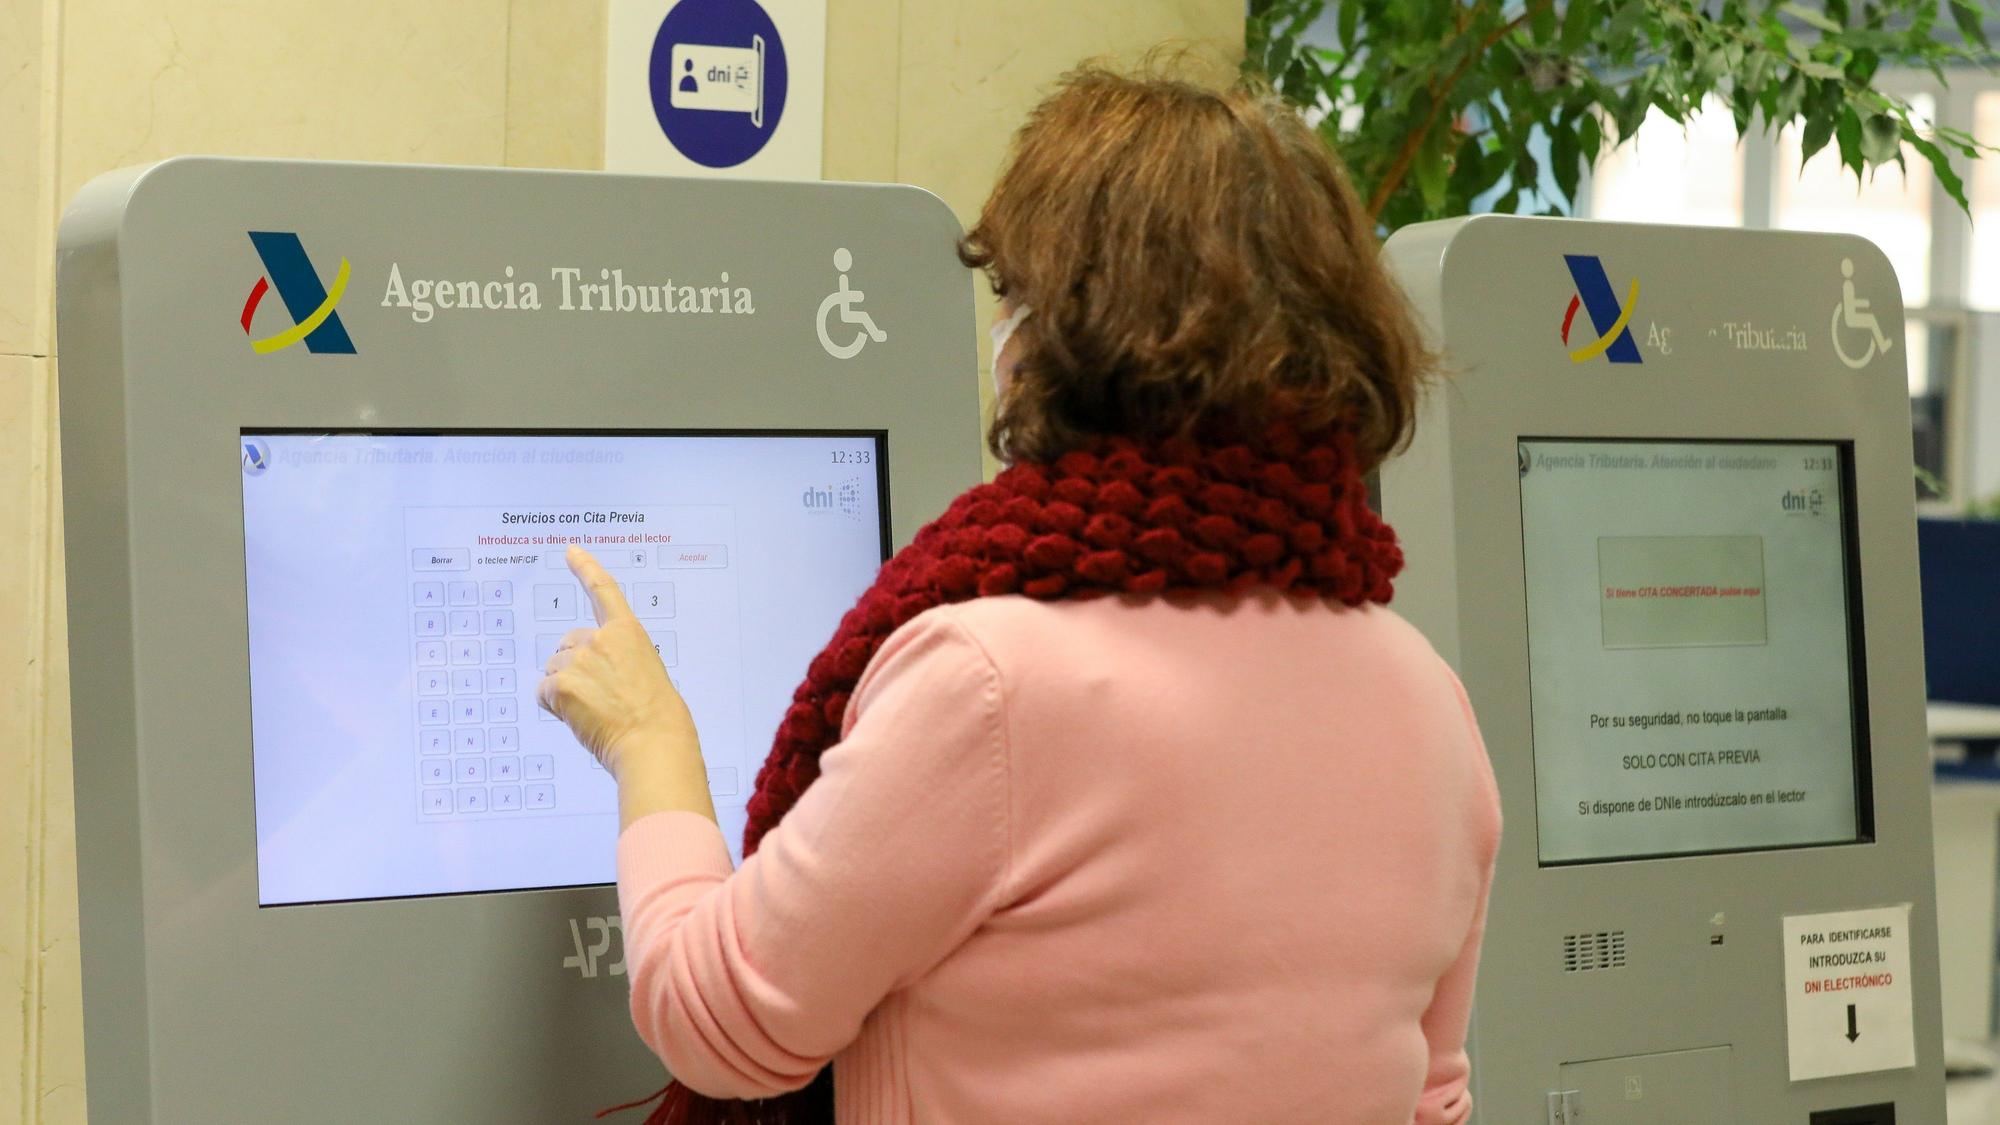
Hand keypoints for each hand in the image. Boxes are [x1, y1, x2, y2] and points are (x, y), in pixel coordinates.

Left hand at [538, 545, 698, 778]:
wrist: (653, 742)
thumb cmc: (659, 718)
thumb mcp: (647, 675)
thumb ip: (619, 662)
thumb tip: (592, 678)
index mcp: (629, 633)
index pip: (603, 592)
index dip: (586, 569)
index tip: (570, 551)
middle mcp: (600, 639)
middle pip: (567, 645)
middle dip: (573, 667)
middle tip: (598, 697)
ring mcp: (579, 660)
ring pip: (554, 670)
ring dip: (565, 689)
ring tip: (594, 711)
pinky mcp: (561, 685)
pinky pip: (544, 694)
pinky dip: (556, 708)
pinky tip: (580, 718)